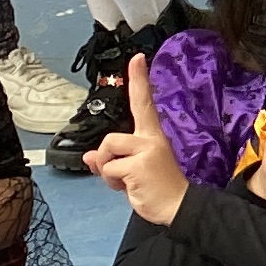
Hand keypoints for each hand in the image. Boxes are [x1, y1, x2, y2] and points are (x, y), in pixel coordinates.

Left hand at [83, 57, 191, 226]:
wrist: (177, 207)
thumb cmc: (157, 188)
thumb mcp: (131, 172)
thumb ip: (111, 161)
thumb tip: (88, 157)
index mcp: (151, 136)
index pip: (143, 103)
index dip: (139, 80)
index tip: (137, 58)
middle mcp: (150, 139)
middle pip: (110, 138)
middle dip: (106, 160)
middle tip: (121, 174)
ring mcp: (146, 150)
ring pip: (106, 152)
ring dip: (109, 172)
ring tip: (126, 181)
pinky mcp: (139, 165)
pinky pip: (110, 169)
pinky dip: (113, 182)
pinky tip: (130, 187)